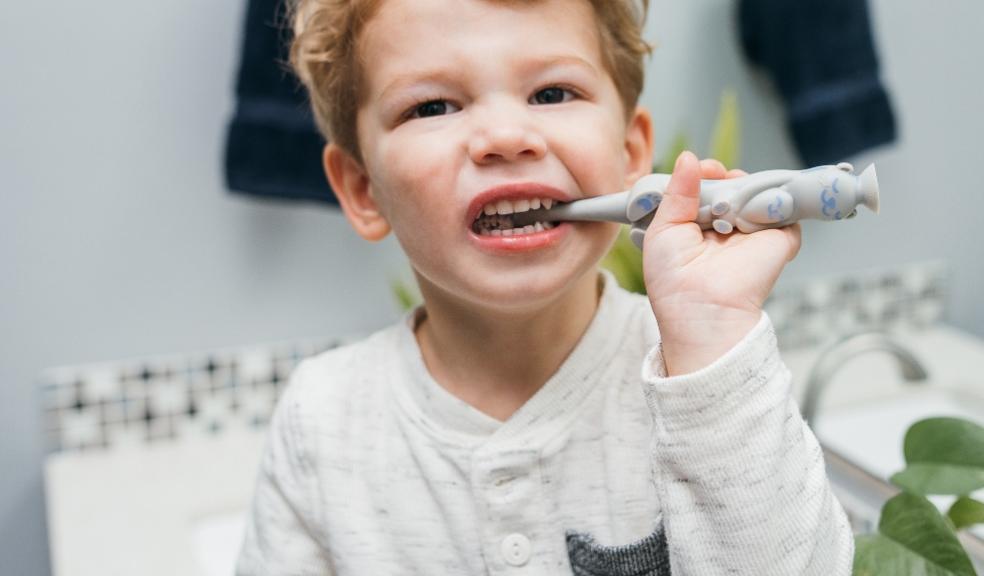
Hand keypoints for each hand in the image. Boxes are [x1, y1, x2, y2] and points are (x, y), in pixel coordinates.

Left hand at [641, 151, 800, 375]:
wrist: (703, 311)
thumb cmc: (673, 281)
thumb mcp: (663, 230)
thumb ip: (676, 193)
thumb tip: (689, 158)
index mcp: (696, 226)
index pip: (704, 188)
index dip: (703, 174)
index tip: (701, 169)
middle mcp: (726, 227)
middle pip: (731, 186)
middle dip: (724, 176)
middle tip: (716, 175)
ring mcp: (754, 232)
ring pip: (756, 192)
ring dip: (746, 184)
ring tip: (731, 192)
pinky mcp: (780, 238)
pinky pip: (783, 207)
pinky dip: (774, 197)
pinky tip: (755, 201)